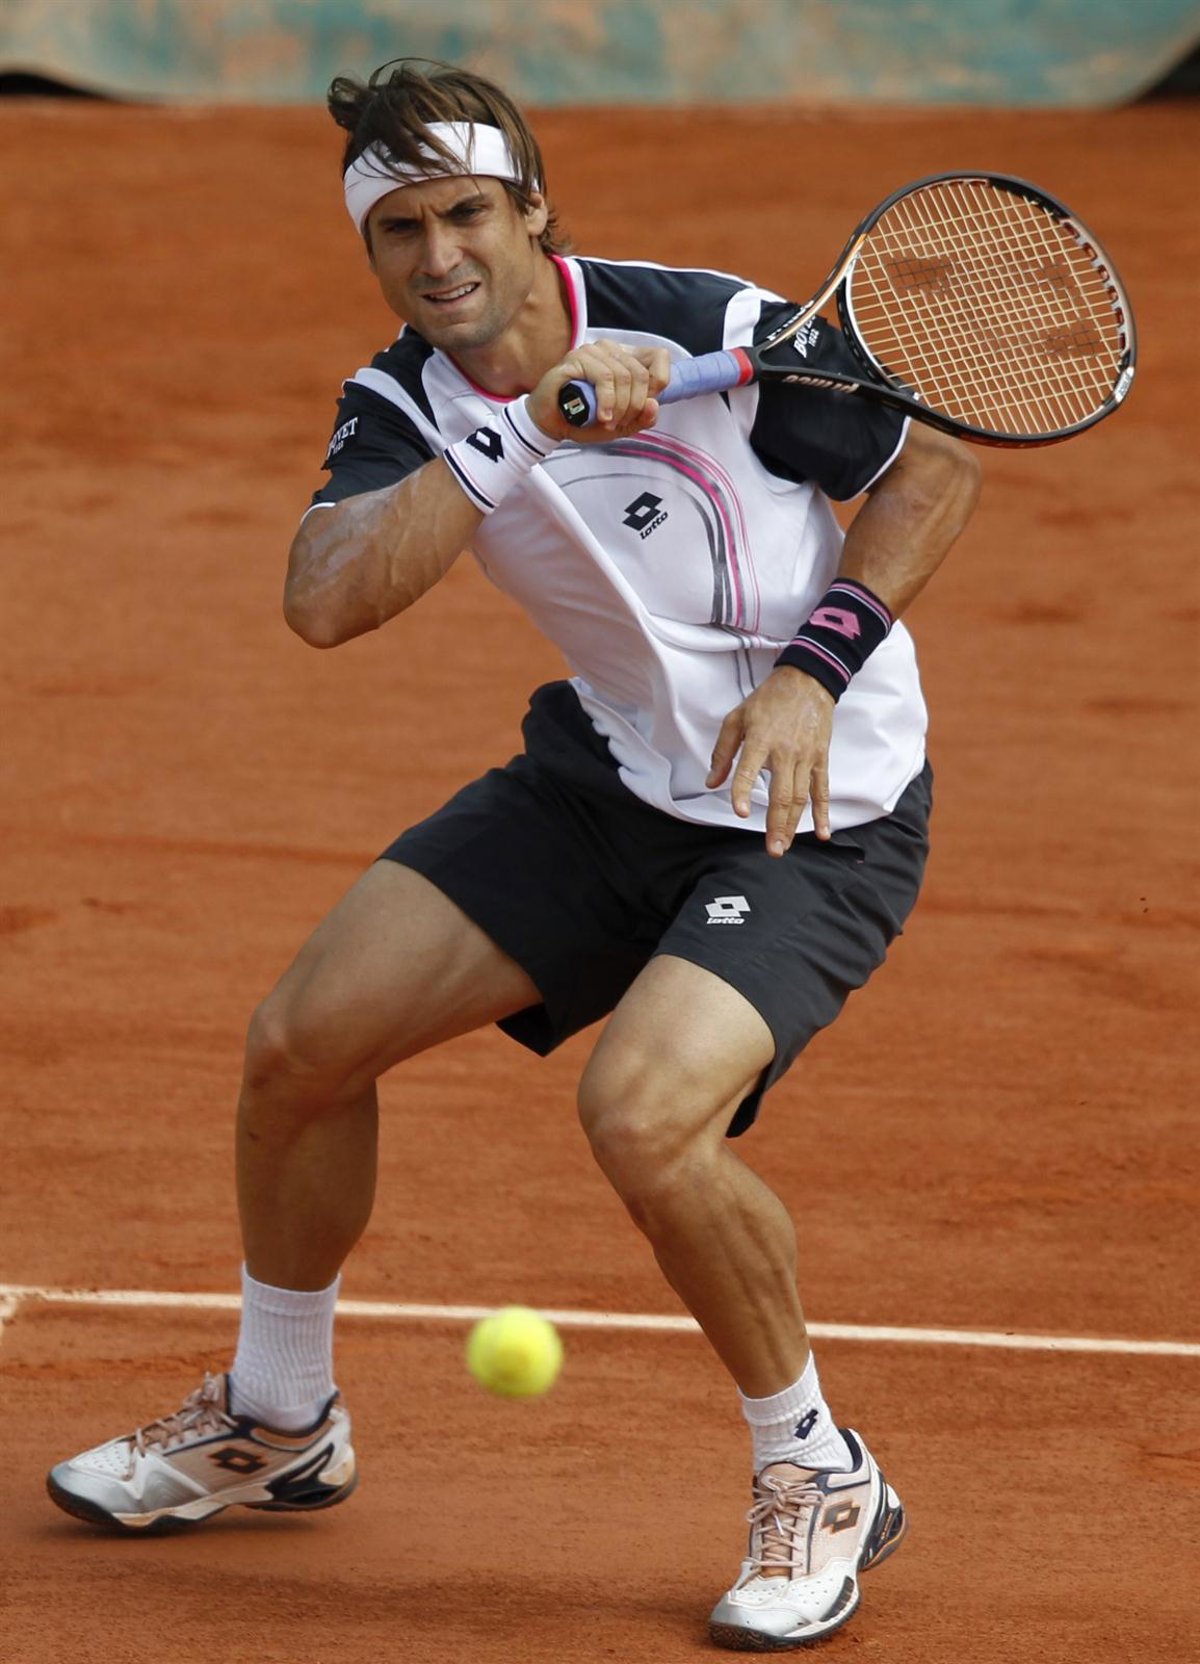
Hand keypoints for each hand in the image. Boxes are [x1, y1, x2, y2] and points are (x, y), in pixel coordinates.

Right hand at [526, 340, 670, 443]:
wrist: (551, 423)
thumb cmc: (584, 419)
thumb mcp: (621, 425)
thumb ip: (642, 418)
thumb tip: (654, 404)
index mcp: (626, 359)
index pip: (659, 357)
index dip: (658, 384)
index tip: (643, 406)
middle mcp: (611, 350)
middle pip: (641, 374)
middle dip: (635, 406)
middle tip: (620, 423)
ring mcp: (593, 351)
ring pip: (624, 376)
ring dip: (619, 407)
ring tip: (608, 422)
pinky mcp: (577, 358)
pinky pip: (605, 377)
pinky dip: (607, 401)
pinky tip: (601, 416)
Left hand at [707, 668, 834, 854]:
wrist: (808, 681)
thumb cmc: (768, 700)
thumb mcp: (737, 718)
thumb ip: (723, 752)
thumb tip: (711, 782)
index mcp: (760, 739)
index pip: (749, 770)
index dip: (744, 791)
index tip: (741, 813)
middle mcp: (785, 751)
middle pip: (782, 794)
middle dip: (776, 825)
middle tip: (771, 849)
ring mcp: (806, 757)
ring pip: (801, 797)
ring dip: (793, 825)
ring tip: (784, 846)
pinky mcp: (821, 758)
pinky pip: (822, 789)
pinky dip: (823, 812)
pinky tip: (823, 832)